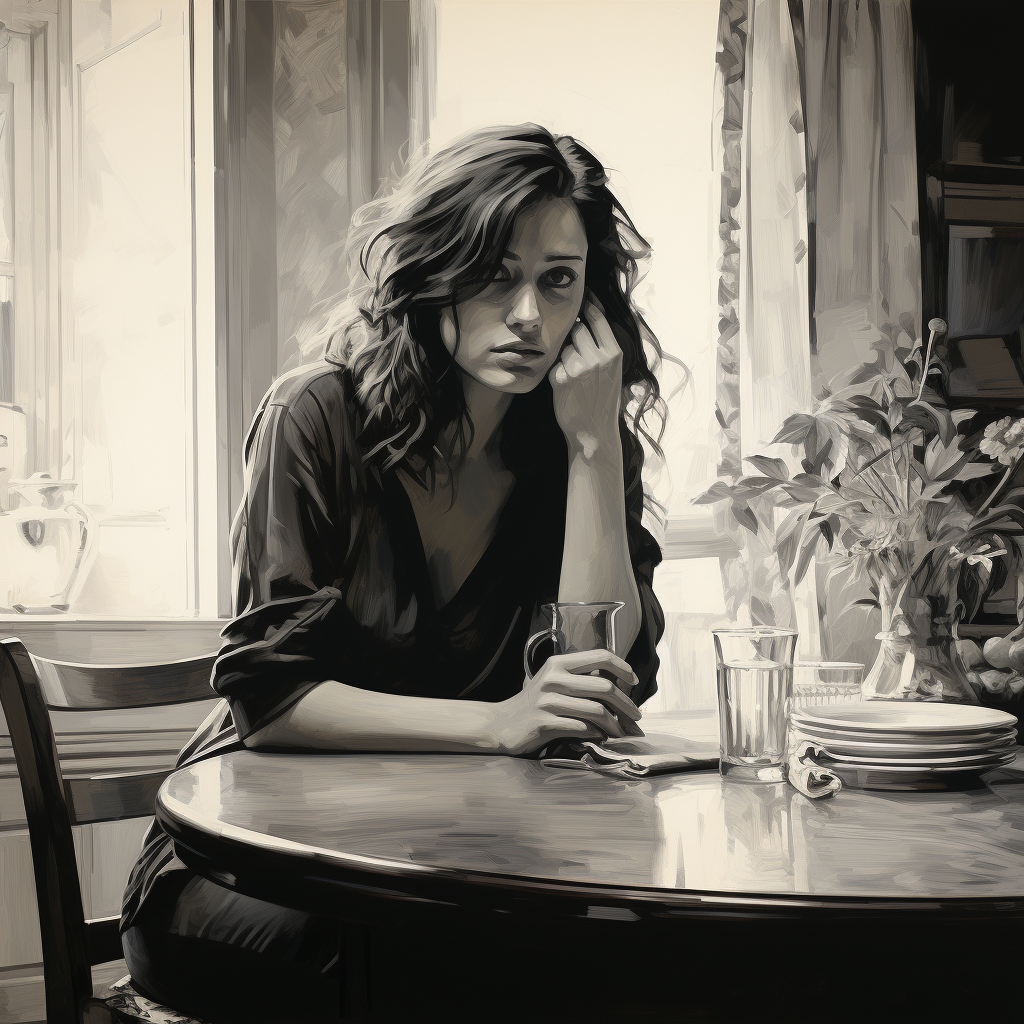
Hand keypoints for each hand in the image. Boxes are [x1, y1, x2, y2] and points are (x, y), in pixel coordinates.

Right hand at [490, 649, 641, 756]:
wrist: (502, 723)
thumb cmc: (536, 703)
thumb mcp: (555, 682)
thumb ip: (581, 679)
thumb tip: (621, 690)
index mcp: (558, 663)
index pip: (600, 656)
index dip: (623, 668)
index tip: (634, 681)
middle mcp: (553, 679)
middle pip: (604, 687)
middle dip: (626, 704)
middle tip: (635, 716)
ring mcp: (547, 701)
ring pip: (596, 710)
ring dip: (615, 724)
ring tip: (620, 731)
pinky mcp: (544, 723)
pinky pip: (582, 728)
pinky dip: (597, 734)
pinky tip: (600, 736)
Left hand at [549, 297, 622, 456]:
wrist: (593, 431)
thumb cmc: (603, 399)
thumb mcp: (614, 370)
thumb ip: (604, 345)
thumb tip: (589, 315)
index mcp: (613, 353)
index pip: (596, 317)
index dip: (588, 304)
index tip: (583, 295)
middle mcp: (597, 357)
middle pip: (577, 328)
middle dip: (574, 336)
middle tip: (579, 354)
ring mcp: (577, 367)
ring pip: (564, 345)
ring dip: (565, 355)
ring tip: (576, 376)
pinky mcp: (559, 377)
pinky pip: (554, 362)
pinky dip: (557, 371)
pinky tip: (566, 386)